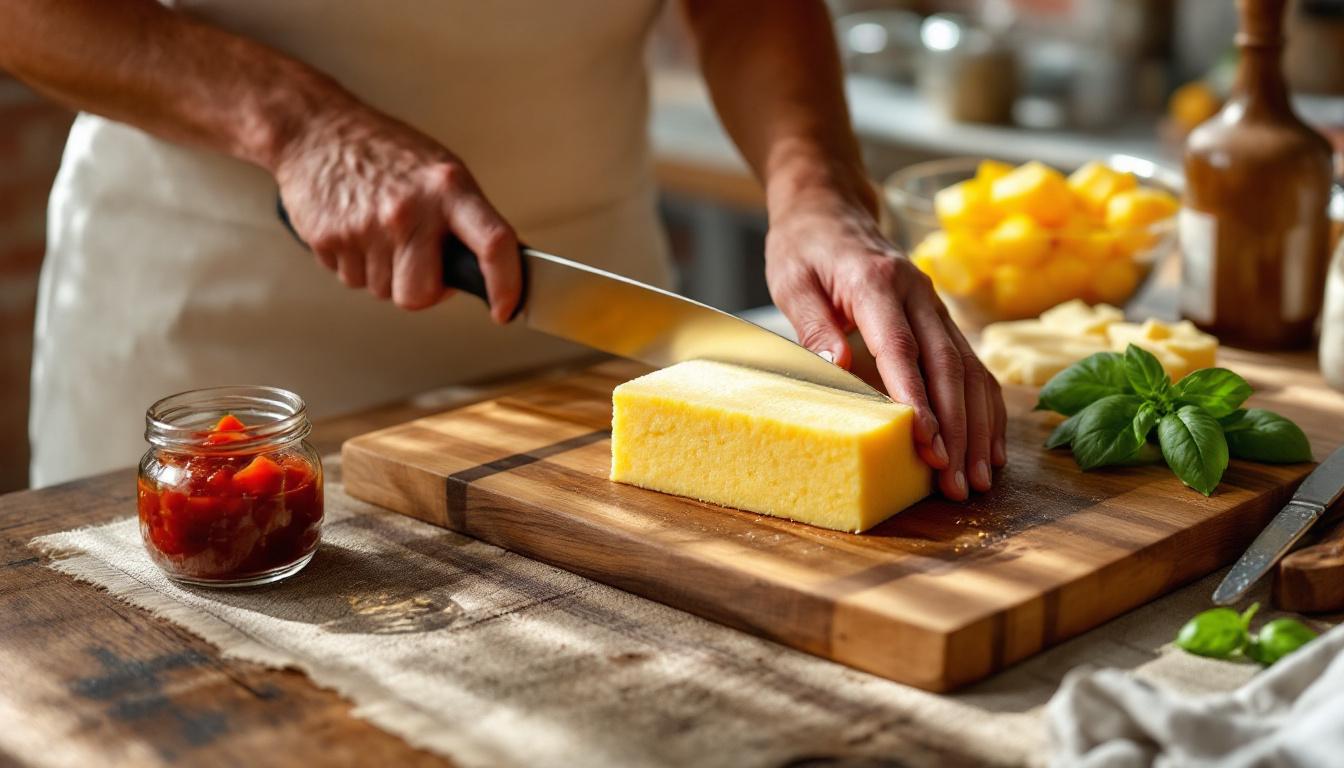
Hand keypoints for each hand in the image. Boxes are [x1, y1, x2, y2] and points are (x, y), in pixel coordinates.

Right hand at [272, 102, 519, 319]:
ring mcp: (367, 227)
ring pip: (384, 292)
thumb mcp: (441, 172)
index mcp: (447, 188)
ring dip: (385, 273)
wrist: (316, 132)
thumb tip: (490, 265)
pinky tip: (357, 231)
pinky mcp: (330, 240)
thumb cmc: (382, 151)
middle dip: (420, 289)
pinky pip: (352, 281)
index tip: (505, 307)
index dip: (506, 285)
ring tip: (380, 232)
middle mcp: (409, 209)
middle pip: (421, 294)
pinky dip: (356, 264)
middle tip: (417, 261)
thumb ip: (465, 218)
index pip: (493, 244)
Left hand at [765, 188, 1006, 500]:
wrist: (830, 207)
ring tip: (978, 478)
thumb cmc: (805, 247)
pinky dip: (985, 410)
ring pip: (970, 371)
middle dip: (956, 428)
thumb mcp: (792, 281)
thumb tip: (840, 370)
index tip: (926, 442)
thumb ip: (814, 326)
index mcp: (877, 282)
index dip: (917, 398)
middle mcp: (918, 293)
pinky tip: (989, 448)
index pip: (901, 348)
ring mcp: (936, 307)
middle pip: (947, 366)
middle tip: (956, 482)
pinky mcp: (942, 320)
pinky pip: (974, 368)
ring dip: (977, 428)